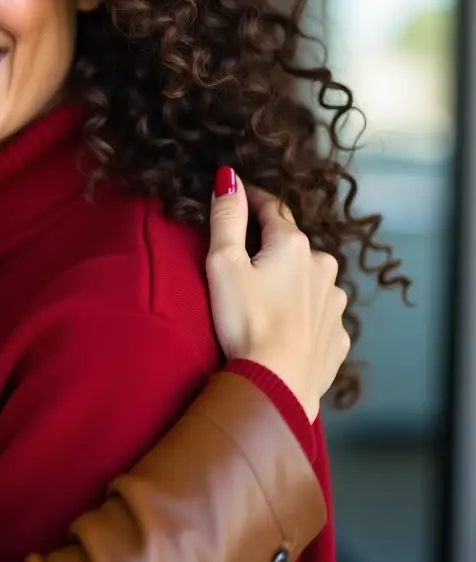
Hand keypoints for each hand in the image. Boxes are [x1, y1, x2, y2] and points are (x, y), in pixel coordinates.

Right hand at [205, 167, 349, 421]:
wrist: (277, 385)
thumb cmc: (245, 321)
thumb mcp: (223, 263)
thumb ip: (225, 217)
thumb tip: (228, 177)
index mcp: (293, 245)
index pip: (271, 207)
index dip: (251, 199)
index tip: (235, 197)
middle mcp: (323, 267)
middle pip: (291, 244)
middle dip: (270, 245)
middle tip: (243, 259)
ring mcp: (335, 302)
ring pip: (309, 277)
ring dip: (290, 279)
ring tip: (265, 297)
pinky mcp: (338, 335)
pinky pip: (318, 312)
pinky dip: (303, 311)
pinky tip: (285, 326)